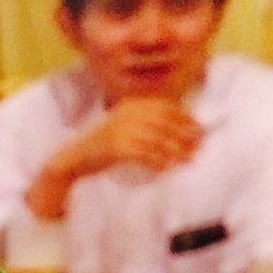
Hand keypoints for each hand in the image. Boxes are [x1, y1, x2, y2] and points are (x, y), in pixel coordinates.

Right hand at [68, 97, 201, 176]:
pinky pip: (146, 155)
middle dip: (184, 136)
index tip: (198, 130)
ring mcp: (122, 129)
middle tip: (197, 148)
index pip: (166, 107)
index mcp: (132, 104)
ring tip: (186, 160)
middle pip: (165, 123)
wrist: (75, 158)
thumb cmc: (103, 146)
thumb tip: (182, 131)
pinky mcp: (118, 147)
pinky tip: (167, 168)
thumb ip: (147, 125)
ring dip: (175, 151)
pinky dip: (159, 162)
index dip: (185, 118)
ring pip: (158, 140)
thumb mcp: (125, 127)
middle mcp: (128, 113)